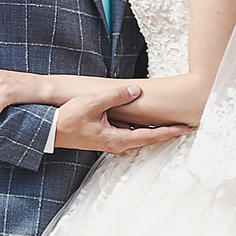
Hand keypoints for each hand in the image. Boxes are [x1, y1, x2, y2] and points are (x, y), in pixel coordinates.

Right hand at [54, 86, 186, 154]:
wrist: (50, 130)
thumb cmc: (68, 119)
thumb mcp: (93, 103)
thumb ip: (116, 96)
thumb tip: (136, 91)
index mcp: (117, 139)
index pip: (150, 136)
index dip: (169, 132)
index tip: (185, 128)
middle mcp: (117, 144)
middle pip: (147, 137)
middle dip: (166, 130)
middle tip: (185, 123)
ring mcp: (111, 141)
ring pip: (138, 134)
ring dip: (154, 128)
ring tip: (170, 120)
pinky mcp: (106, 137)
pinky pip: (129, 131)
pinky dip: (140, 125)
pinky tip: (145, 118)